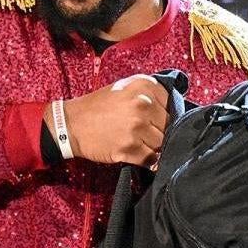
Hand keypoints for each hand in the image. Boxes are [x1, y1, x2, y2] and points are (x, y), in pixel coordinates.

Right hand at [55, 74, 170, 165]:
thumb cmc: (98, 106)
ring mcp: (136, 127)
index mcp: (144, 86)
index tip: (155, 119)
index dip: (165, 115)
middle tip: (144, 132)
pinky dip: (149, 161)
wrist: (70, 124)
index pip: (172, 105)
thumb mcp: (125, 87)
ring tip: (138, 142)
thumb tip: (176, 111)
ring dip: (154, 147)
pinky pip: (151, 159)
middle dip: (160, 132)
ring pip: (162, 144)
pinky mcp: (129, 148)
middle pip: (169, 126)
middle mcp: (142, 104)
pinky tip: (138, 153)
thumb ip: (150, 94)